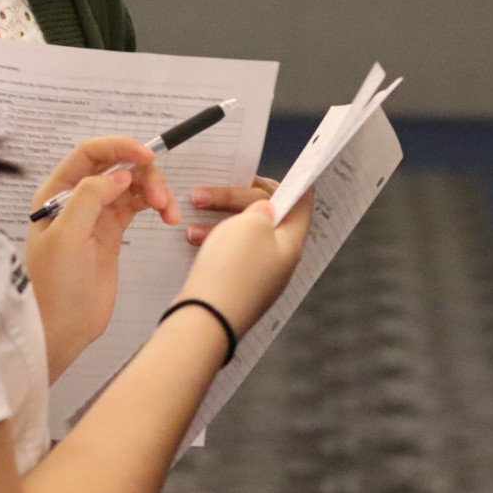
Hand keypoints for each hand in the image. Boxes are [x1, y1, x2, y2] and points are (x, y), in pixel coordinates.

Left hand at [25, 137, 183, 381]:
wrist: (63, 328)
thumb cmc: (55, 286)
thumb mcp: (67, 237)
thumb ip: (89, 197)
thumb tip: (119, 173)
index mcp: (56, 193)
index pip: (89, 154)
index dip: (119, 147)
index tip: (148, 156)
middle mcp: (76, 197)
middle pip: (116, 165)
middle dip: (143, 173)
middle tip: (161, 197)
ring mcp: (97, 214)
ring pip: (132, 183)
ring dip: (154, 189)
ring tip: (168, 211)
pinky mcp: (113, 230)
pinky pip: (138, 204)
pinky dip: (156, 204)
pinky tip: (168, 216)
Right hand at [175, 187, 311, 336]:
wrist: (205, 321)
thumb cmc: (233, 267)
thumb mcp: (251, 224)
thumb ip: (262, 208)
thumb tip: (267, 208)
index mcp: (292, 242)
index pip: (302, 204)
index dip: (286, 183)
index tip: (263, 171)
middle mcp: (281, 260)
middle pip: (268, 217)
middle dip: (237, 199)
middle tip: (207, 192)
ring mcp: (260, 276)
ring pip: (244, 235)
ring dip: (219, 219)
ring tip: (192, 213)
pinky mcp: (238, 288)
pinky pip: (230, 256)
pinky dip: (214, 242)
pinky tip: (191, 238)